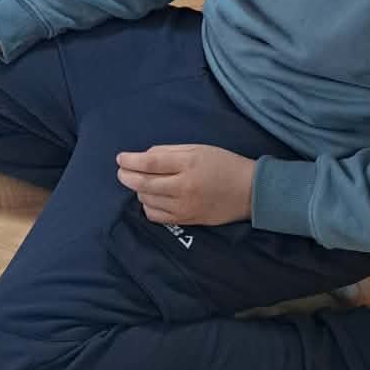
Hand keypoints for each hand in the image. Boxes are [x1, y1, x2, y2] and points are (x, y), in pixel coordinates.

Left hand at [116, 144, 255, 226]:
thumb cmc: (223, 165)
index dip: (130, 160)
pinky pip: (155, 216)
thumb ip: (168, 151)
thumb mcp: (198, 149)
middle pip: (144, 183)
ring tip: (144, 182)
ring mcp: (184, 207)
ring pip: (147, 200)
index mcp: (188, 164)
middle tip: (122, 171)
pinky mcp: (186, 220)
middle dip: (126, 176)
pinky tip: (152, 197)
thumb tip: (142, 157)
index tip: (120, 158)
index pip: (150, 163)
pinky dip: (148, 206)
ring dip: (139, 190)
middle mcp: (184, 187)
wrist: (249, 192)